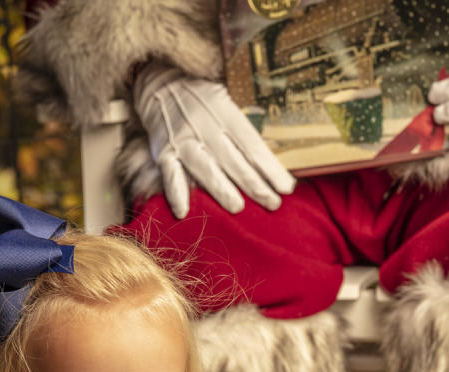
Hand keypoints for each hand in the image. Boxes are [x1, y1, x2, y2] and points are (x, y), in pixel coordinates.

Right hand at [133, 61, 295, 218]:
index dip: (271, 168)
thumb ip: (244, 131)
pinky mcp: (164, 152)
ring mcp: (183, 140)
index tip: (287, 187)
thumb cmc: (202, 101)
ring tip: (237, 207)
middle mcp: (206, 126)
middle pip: (234, 159)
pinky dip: (175, 192)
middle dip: (254, 184)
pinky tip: (183, 211)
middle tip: (273, 203)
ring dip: (221, 189)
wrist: (161, 82)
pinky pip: (170, 173)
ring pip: (205, 167)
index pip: (253, 145)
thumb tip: (271, 164)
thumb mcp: (227, 103)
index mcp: (226, 114)